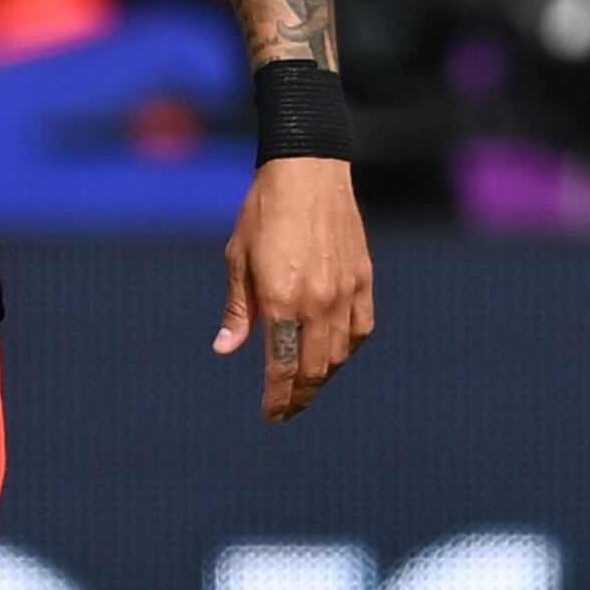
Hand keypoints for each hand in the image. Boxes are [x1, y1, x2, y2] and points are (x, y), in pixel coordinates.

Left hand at [214, 157, 373, 424]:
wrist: (308, 174)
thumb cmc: (262, 213)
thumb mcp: (238, 258)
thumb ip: (238, 309)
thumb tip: (225, 349)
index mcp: (281, 298)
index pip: (280, 365)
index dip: (276, 396)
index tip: (270, 415)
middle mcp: (318, 302)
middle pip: (312, 368)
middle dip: (298, 396)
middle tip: (285, 411)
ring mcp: (346, 293)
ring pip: (338, 355)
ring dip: (320, 376)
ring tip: (303, 385)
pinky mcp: (365, 282)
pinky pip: (360, 331)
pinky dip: (345, 350)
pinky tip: (331, 355)